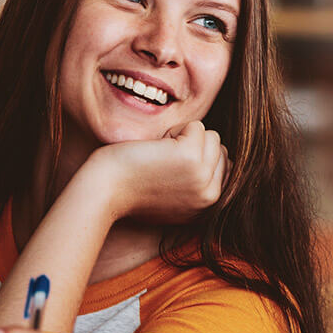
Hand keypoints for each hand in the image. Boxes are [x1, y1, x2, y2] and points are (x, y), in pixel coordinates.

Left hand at [84, 120, 227, 224]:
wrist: (106, 191)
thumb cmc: (133, 189)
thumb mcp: (176, 196)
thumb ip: (200, 184)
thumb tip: (227, 160)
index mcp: (209, 206)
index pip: (223, 165)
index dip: (195, 159)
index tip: (169, 174)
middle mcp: (211, 196)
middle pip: (219, 150)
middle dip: (192, 148)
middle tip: (161, 166)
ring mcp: (203, 177)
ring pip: (211, 136)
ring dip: (183, 138)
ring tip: (159, 157)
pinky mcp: (191, 157)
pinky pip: (196, 126)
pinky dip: (174, 130)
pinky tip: (155, 149)